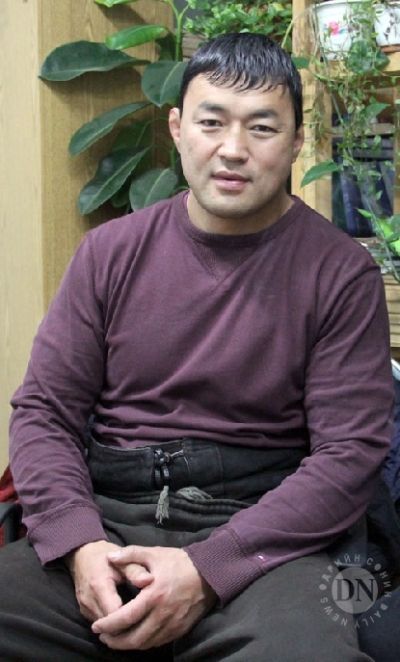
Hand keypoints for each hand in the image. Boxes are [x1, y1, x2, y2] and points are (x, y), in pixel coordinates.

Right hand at [65, 540, 152, 622]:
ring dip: (118, 626)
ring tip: (135, 619)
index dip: (131, 617)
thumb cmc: (106, 556)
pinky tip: (123, 616)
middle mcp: (88, 600)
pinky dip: (111, 623)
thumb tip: (149, 580)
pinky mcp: (83, 611)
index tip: (146, 614)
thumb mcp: (123, 560)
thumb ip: (135, 571)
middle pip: (109, 625)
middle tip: (144, 620)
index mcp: (99, 586)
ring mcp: (84, 607)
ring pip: (103, 628)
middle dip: (126, 625)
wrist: (83, 554)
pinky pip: (99, 622)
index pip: (115, 614)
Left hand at [91, 545, 216, 649]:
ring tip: (116, 640)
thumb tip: (110, 557)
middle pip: (133, 638)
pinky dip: (144, 643)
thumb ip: (130, 554)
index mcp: (153, 596)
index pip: (125, 617)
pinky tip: (137, 638)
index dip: (108, 625)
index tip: (96, 626)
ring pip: (146, 644)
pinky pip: (158, 642)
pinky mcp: (180, 629)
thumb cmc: (179, 562)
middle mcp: (162, 614)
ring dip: (128, 645)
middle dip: (115, 641)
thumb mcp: (154, 553)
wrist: (209, 573)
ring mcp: (172, 624)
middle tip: (103, 637)